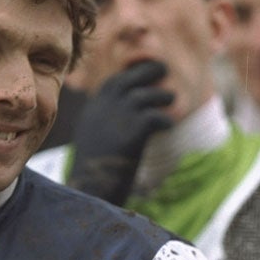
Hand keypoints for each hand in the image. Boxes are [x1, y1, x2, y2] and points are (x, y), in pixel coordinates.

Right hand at [66, 60, 173, 204]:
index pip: (113, 83)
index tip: (143, 73)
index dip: (130, 76)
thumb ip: (104, 128)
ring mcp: (118, 118)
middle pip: (129, 78)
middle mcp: (104, 109)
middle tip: (164, 69)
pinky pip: (155, 118)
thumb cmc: (91, 175)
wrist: (87, 191)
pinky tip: (168, 128)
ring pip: (146, 95)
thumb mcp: (93, 144)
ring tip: (171, 100)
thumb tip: (124, 124)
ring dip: (162, 96)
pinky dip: (164, 121)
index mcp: (93, 111)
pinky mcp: (132, 132)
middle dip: (148, 70)